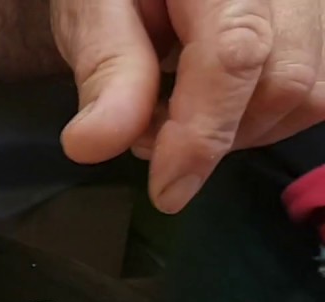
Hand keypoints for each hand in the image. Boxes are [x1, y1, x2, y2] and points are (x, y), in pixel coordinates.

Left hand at [52, 0, 324, 213]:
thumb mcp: (93, 8)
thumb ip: (105, 68)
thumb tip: (92, 145)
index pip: (236, 55)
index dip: (202, 133)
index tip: (165, 191)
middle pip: (287, 81)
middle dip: (216, 134)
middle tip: (148, 133)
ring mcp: (314, 6)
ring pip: (309, 95)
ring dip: (239, 130)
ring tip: (175, 111)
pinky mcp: (318, 28)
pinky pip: (314, 91)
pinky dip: (260, 117)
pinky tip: (214, 104)